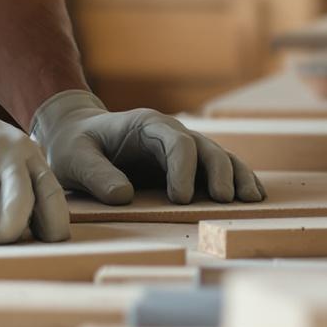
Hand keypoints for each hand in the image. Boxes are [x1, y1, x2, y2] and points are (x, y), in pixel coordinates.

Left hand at [29, 90, 265, 206]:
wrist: (77, 136)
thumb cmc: (75, 146)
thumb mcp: (75, 159)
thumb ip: (96, 175)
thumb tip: (125, 196)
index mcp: (146, 125)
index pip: (176, 142)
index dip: (183, 169)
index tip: (181, 198)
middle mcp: (170, 133)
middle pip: (205, 147)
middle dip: (219, 172)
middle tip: (223, 201)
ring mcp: (181, 148)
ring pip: (219, 157)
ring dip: (236, 176)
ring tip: (251, 200)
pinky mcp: (186, 165)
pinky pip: (217, 168)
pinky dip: (236, 179)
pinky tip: (252, 195)